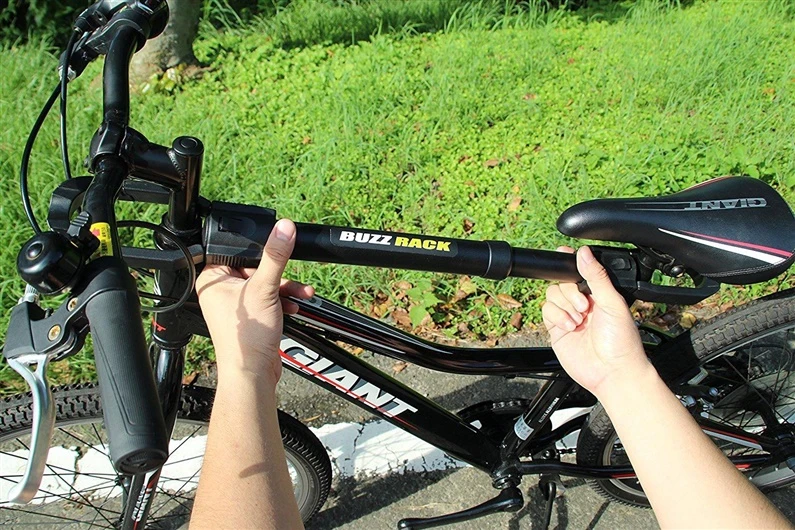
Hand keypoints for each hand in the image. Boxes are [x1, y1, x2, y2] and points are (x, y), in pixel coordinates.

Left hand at [196, 219, 313, 385]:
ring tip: (301, 293)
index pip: (237, 251)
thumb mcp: (265, 287)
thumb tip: (283, 229)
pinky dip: (283, 300)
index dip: (258, 252)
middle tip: (290, 280)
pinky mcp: (251, 315)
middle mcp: (221, 290)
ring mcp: (236, 304)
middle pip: (255, 267)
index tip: (275, 251)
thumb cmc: (246, 338)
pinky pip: (269, 298)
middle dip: (279, 274)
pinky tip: (294, 306)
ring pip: (265, 283)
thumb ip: (275, 256)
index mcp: (212, 279)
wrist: (254, 372)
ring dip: (286, 288)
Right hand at [542, 246, 648, 397]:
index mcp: (600, 293)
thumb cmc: (622, 341)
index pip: (581, 271)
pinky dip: (557, 317)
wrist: (612, 371)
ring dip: (564, 305)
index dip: (571, 262)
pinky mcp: (557, 329)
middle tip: (584, 306)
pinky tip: (571, 327)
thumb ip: (596, 276)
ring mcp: (569, 315)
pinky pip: (547, 311)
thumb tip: (583, 253)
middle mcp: (583, 302)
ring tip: (579, 320)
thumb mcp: (612, 302)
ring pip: (552, 295)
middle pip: (562, 282)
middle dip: (570, 292)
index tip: (564, 253)